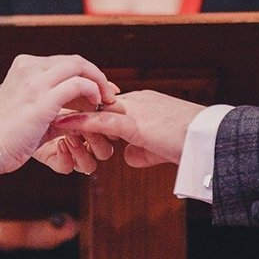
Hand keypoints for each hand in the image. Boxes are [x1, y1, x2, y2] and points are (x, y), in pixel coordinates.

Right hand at [0, 55, 116, 173]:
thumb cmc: (9, 135)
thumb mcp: (34, 111)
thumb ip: (58, 107)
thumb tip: (85, 111)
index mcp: (24, 66)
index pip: (64, 62)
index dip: (87, 73)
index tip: (101, 89)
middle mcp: (28, 67)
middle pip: (74, 61)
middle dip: (96, 75)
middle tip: (110, 92)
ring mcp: (35, 81)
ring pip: (79, 68)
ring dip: (98, 82)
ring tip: (106, 100)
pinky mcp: (42, 98)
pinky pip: (78, 85)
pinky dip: (92, 92)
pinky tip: (95, 106)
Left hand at [51, 90, 201, 167]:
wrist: (211, 141)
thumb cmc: (193, 145)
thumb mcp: (162, 148)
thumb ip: (142, 150)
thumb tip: (128, 157)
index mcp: (144, 104)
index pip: (109, 105)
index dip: (89, 110)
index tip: (67, 115)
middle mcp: (137, 101)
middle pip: (97, 102)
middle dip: (73, 107)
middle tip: (49, 111)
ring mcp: (136, 110)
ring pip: (96, 108)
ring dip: (72, 114)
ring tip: (47, 118)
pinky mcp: (135, 124)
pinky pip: (101, 121)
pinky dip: (80, 123)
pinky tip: (63, 125)